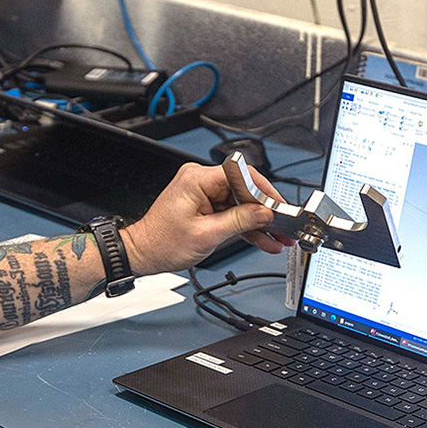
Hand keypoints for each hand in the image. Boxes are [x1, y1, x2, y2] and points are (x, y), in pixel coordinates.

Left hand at [122, 162, 295, 275]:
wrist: (143, 253)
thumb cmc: (162, 243)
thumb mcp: (206, 235)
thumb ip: (239, 221)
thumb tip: (264, 213)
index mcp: (197, 179)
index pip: (241, 175)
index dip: (264, 191)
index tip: (278, 207)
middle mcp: (200, 180)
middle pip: (244, 189)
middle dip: (265, 210)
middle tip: (283, 226)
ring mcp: (203, 193)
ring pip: (241, 203)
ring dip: (259, 222)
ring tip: (278, 238)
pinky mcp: (205, 205)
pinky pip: (232, 212)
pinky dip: (246, 226)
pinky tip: (263, 239)